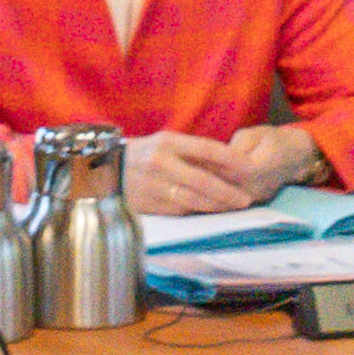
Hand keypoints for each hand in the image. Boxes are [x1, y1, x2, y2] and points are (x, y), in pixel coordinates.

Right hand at [126, 126, 301, 216]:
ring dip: (217, 205)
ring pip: (193, 199)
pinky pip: (181, 210)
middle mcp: (160, 163)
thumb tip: (227, 163)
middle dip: (228, 192)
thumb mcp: (164, 143)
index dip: (230, 159)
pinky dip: (199, 211)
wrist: (105, 171)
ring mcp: (154, 186)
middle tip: (246, 198)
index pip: (206, 149)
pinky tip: (212, 211)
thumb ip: (192, 151)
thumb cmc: (143, 155)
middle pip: (203, 180)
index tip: (249, 167)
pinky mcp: (150, 204)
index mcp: (167, 143)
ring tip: (234, 206)